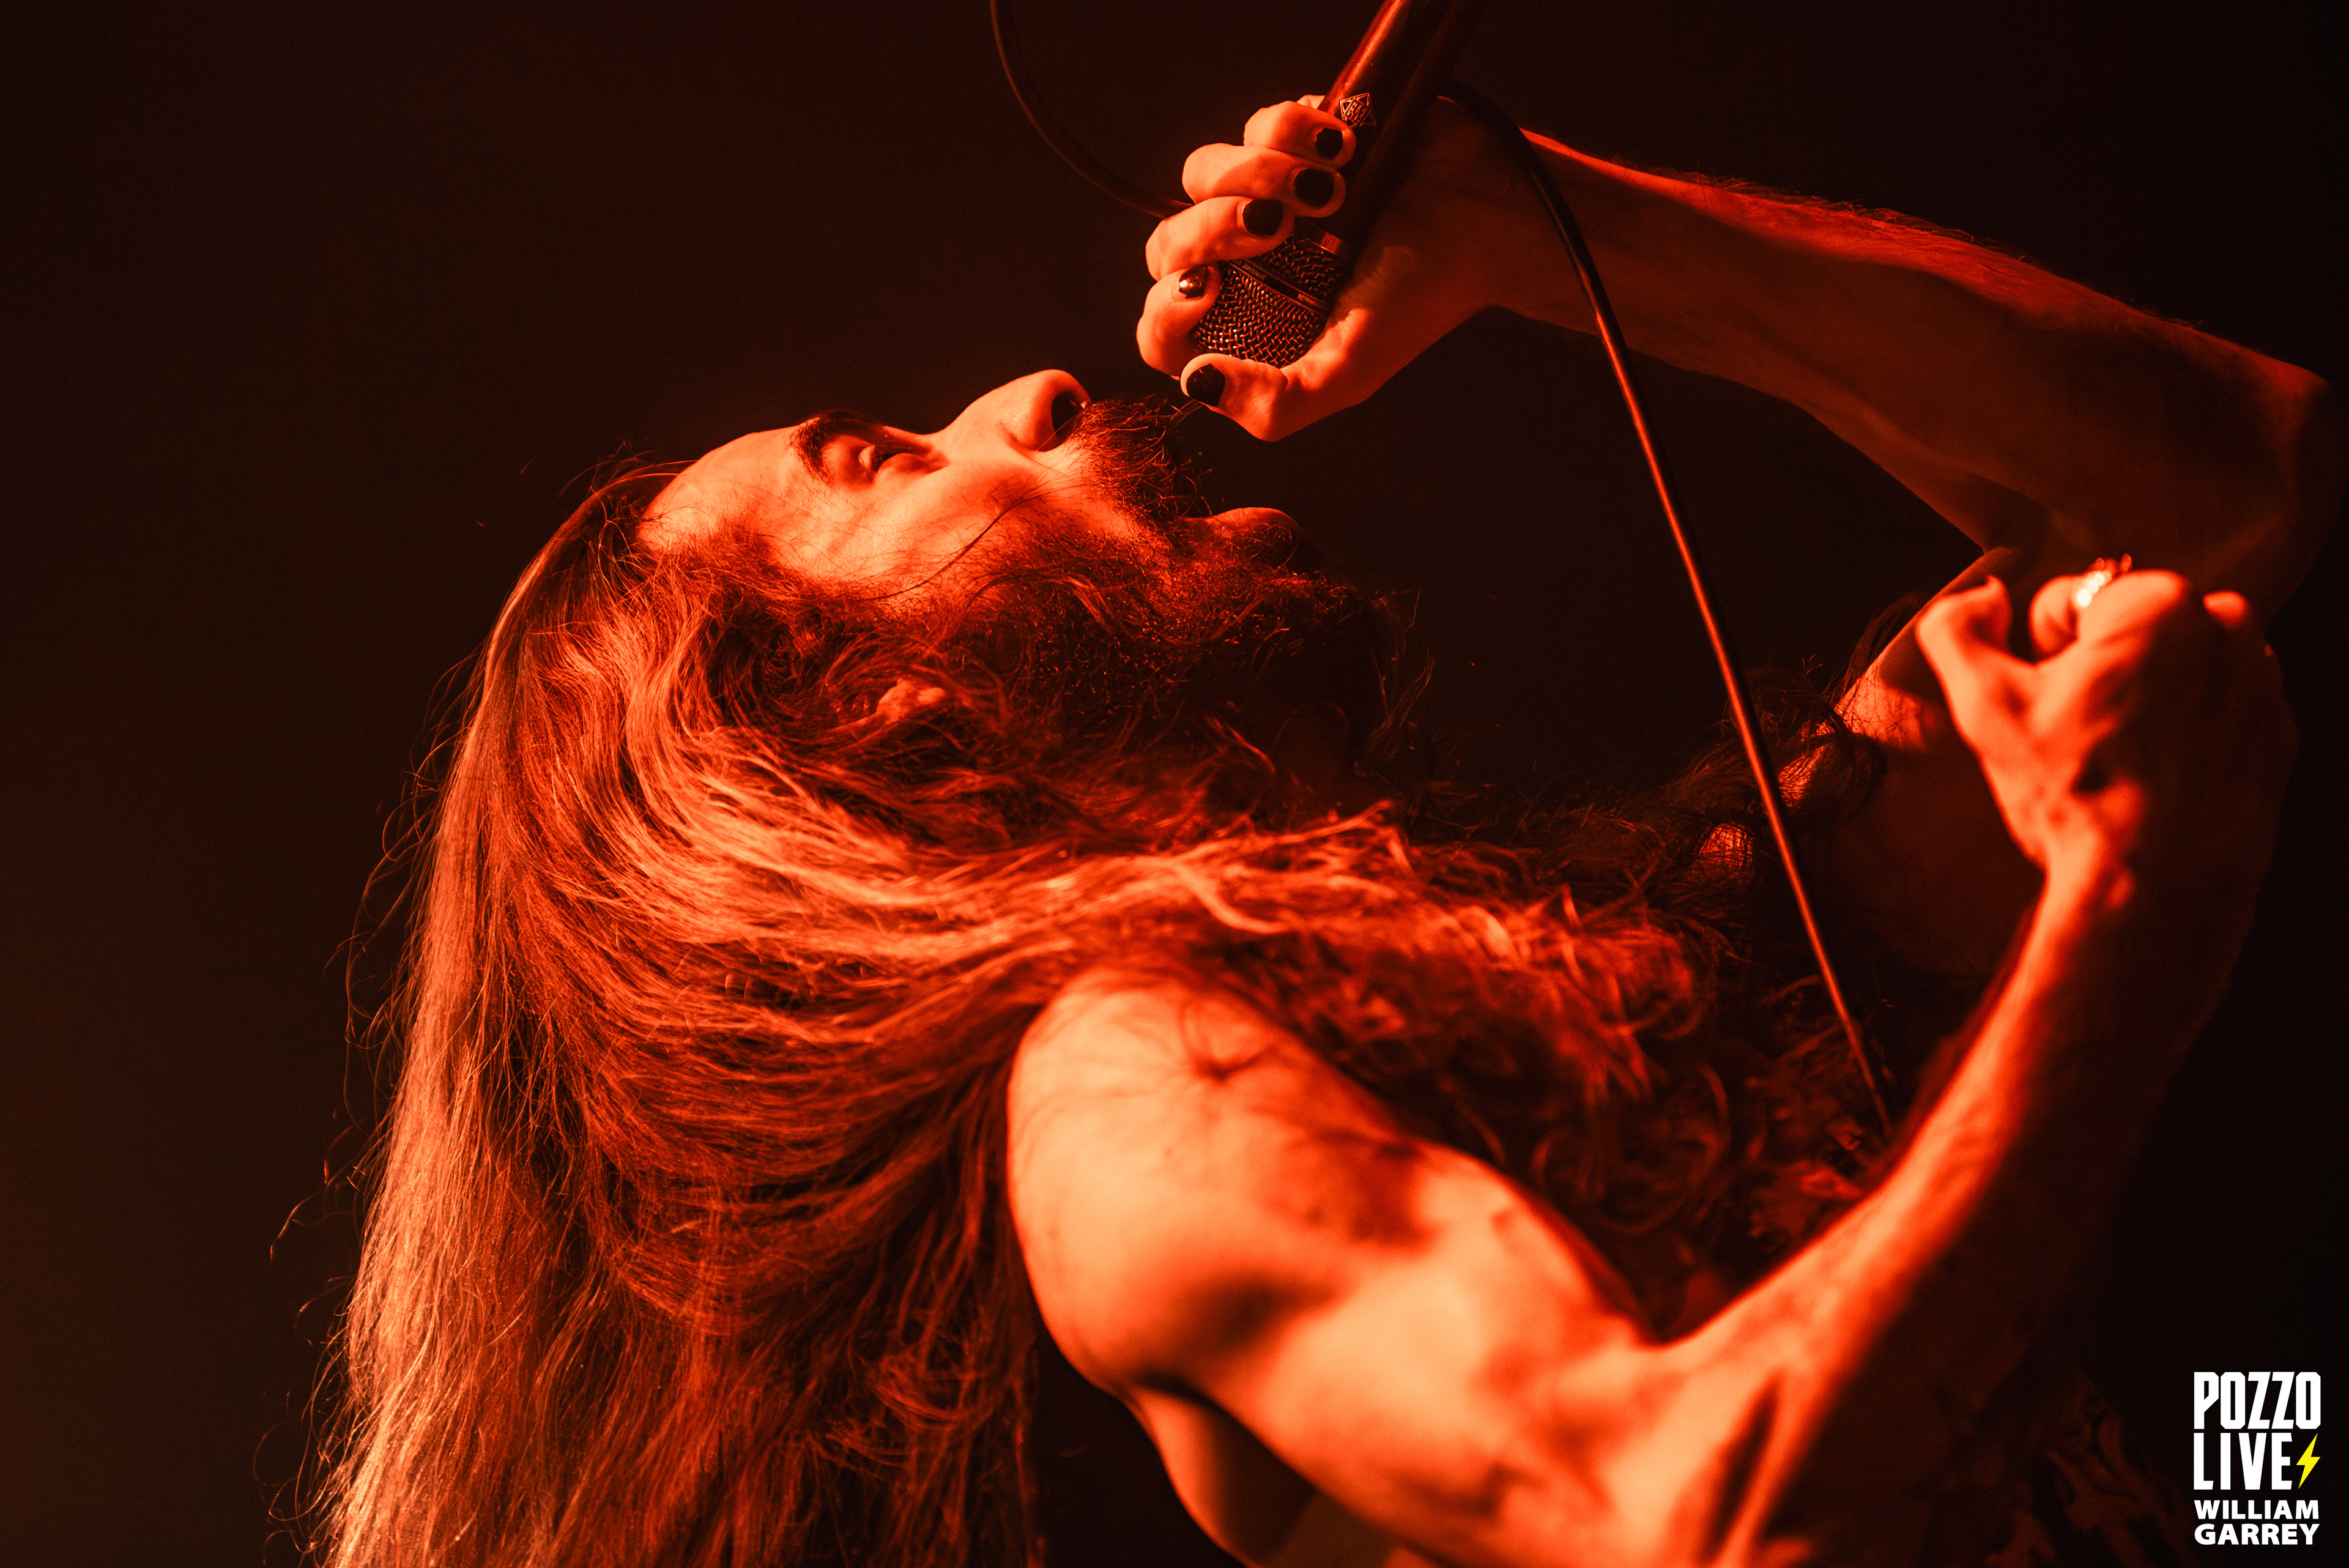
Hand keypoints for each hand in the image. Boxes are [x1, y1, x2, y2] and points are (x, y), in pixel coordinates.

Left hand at [1137, 96, 1549, 439]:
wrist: (1481, 216)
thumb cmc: (1419, 299)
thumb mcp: (1347, 374)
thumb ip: (1272, 405)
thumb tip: (1197, 381)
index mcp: (1246, 327)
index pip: (1160, 331)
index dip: (1163, 311)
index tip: (1205, 289)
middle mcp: (1243, 265)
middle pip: (1166, 244)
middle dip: (1211, 231)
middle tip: (1274, 231)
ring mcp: (1263, 195)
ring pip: (1200, 174)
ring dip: (1256, 176)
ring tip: (1325, 192)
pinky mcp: (1292, 138)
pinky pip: (1256, 124)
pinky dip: (1293, 133)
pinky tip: (1343, 152)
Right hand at [1914, 569, 2294, 905]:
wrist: (2156, 891)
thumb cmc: (2079, 796)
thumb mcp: (1986, 707)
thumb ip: (1958, 629)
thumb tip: (1979, 599)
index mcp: (2158, 604)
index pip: (2073, 600)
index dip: (2044, 653)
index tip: (2052, 703)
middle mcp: (2228, 630)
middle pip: (2133, 629)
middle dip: (2103, 669)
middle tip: (2082, 734)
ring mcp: (2261, 685)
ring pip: (2178, 666)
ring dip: (2147, 696)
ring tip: (2122, 759)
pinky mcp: (2276, 736)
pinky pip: (2217, 710)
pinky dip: (2187, 732)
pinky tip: (2157, 777)